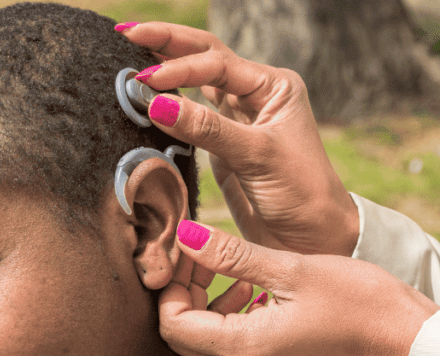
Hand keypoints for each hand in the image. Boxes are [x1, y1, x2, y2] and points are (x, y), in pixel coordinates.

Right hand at [118, 22, 358, 256]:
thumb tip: (156, 102)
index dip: (179, 67)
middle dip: (166, 42)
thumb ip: (208, 129)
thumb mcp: (257, 156)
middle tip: (125, 32)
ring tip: (127, 51)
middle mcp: (256, 95)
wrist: (314, 239)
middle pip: (204, 56)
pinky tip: (144, 95)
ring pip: (195, 82)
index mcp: (275, 87)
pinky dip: (167, 104)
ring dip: (165, 68)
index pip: (217, 63)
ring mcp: (238, 119)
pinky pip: (190, 115)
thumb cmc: (302, 194)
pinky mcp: (222, 144)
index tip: (146, 80)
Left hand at [159, 221, 439, 355]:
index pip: (174, 327)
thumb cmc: (362, 299)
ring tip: (244, 285)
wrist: (414, 343)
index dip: (173, 289)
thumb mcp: (294, 268)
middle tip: (212, 266)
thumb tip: (185, 236)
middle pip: (187, 347)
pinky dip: (239, 340)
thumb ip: (232, 255)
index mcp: (248, 350)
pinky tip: (268, 309)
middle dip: (189, 303)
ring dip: (214, 322)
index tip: (194, 258)